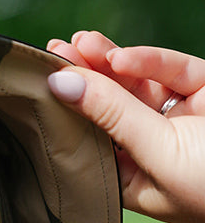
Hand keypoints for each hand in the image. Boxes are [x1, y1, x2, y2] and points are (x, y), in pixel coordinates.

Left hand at [46, 31, 204, 222]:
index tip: (42, 81)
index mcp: (132, 179)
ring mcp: (179, 118)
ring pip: (137, 83)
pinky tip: (120, 57)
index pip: (89, 140)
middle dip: (83, 78)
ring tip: (80, 43)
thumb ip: (112, 115)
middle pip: (108, 107)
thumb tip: (61, 83)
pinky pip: (173, 70)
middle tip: (53, 52)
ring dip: (109, 62)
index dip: (67, 112)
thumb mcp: (157, 153)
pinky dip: (149, 60)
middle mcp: (151, 148)